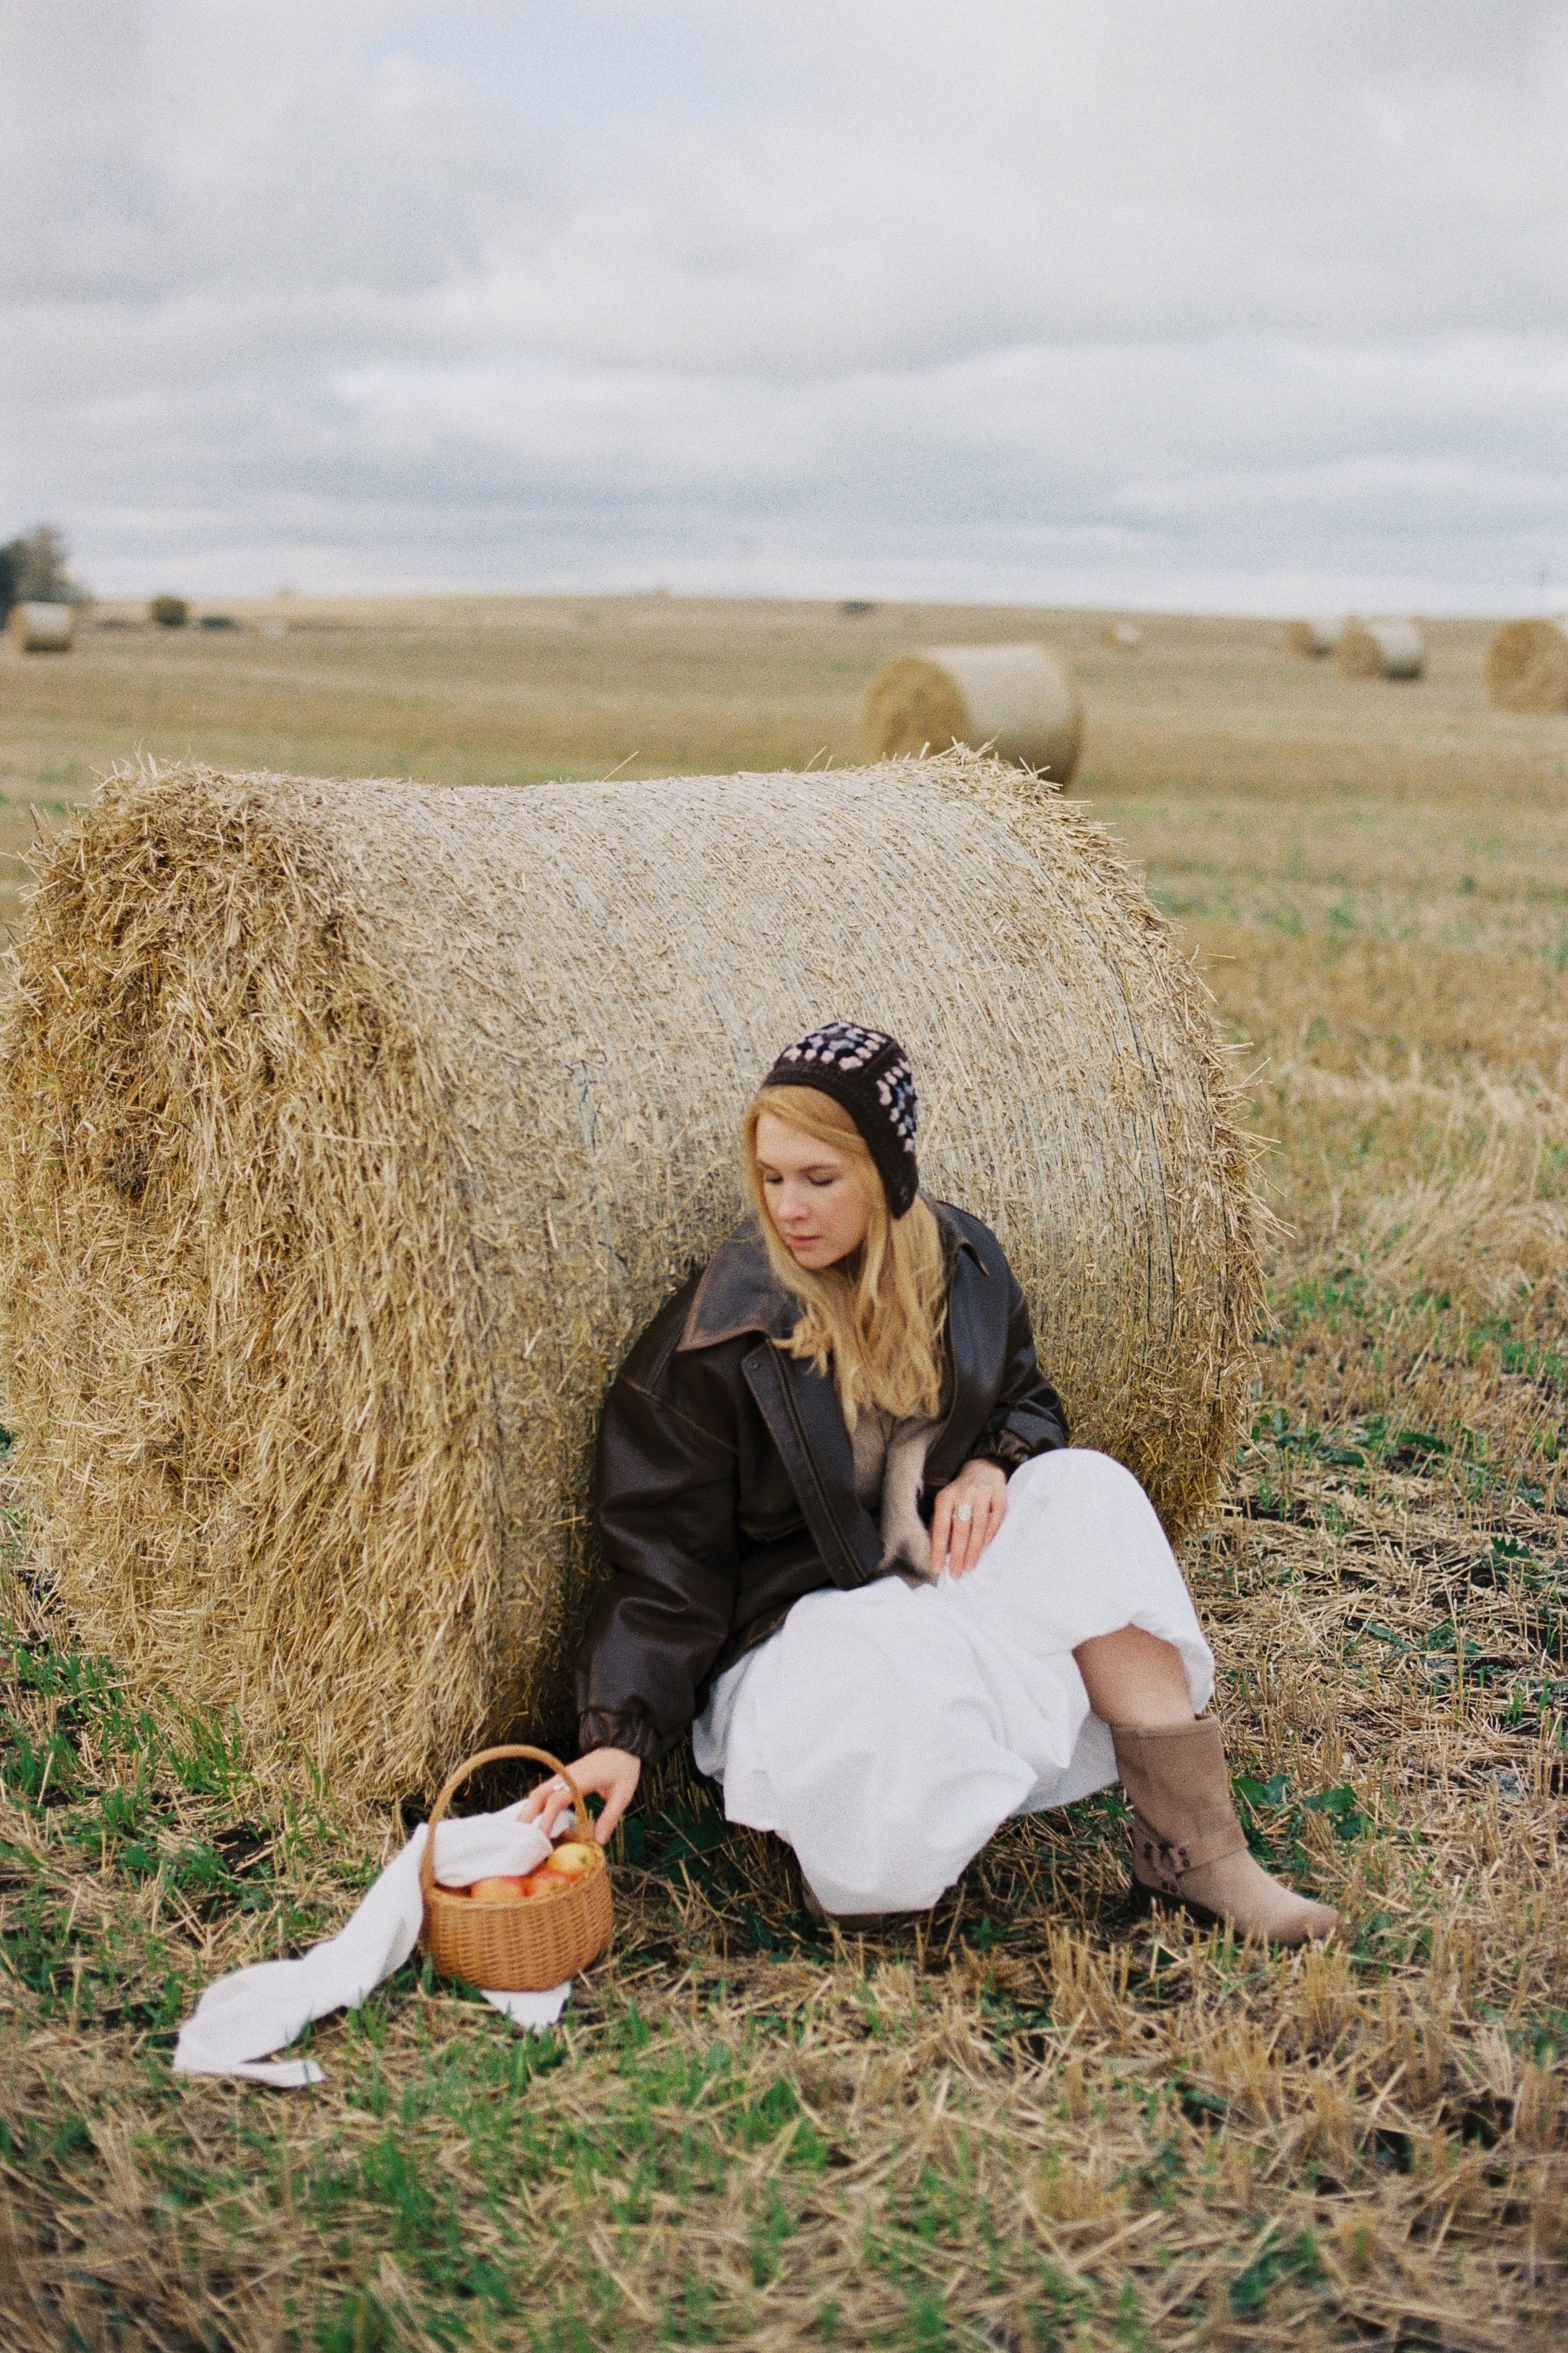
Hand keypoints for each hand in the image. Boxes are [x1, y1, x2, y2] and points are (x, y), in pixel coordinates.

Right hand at [516, 1748, 641, 1844]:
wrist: (622, 1744)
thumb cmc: (623, 1768)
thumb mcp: (622, 1793)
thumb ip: (610, 1817)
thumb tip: (598, 1842)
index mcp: (580, 1779)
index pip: (556, 1800)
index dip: (546, 1819)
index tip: (541, 1839)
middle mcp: (566, 1776)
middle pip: (538, 1795)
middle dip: (527, 1817)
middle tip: (520, 1840)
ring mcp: (563, 1775)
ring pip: (538, 1792)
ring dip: (529, 1811)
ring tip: (523, 1835)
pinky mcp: (563, 1777)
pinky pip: (544, 1791)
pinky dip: (535, 1805)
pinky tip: (534, 1820)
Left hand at [930, 1459, 1007, 1578]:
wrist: (983, 1469)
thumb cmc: (960, 1495)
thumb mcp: (946, 1505)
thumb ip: (941, 1526)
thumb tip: (939, 1554)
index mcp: (945, 1496)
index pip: (941, 1526)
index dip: (939, 1548)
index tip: (937, 1568)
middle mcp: (963, 1493)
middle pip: (960, 1528)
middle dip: (958, 1554)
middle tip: (956, 1573)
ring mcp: (982, 1492)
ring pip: (979, 1525)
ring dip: (974, 1549)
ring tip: (970, 1566)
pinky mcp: (1000, 1492)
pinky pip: (997, 1515)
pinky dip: (992, 1531)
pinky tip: (986, 1545)